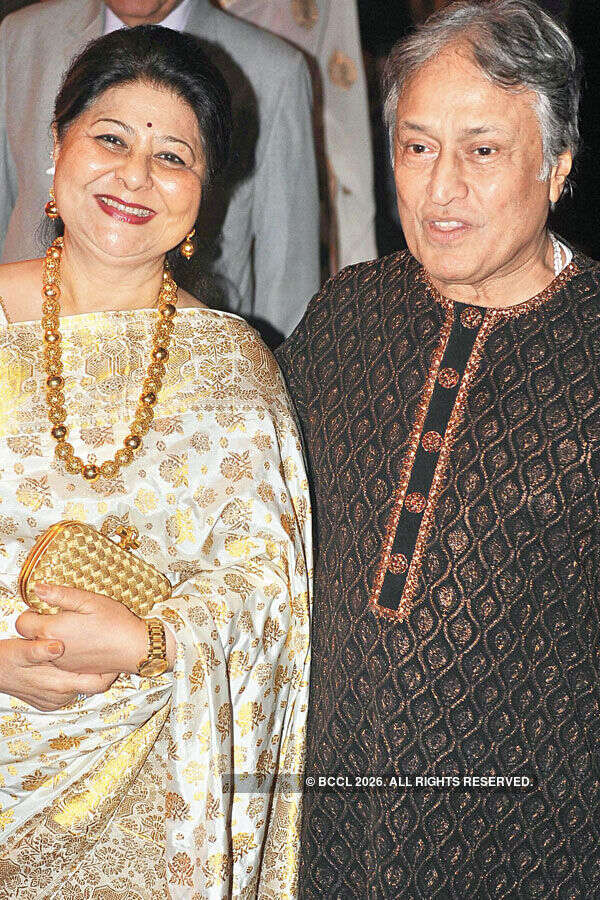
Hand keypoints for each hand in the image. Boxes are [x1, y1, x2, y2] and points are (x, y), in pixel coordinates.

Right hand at [0, 637, 117, 710]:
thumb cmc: (6, 659)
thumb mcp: (20, 650)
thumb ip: (38, 650)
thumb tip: (57, 646)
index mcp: (59, 685)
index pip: (97, 684)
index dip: (111, 672)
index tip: (118, 659)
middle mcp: (60, 697)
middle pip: (91, 685)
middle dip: (100, 670)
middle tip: (106, 653)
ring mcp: (54, 702)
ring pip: (80, 687)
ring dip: (85, 673)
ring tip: (90, 656)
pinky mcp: (49, 702)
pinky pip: (68, 690)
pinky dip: (72, 679)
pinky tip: (71, 665)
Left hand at [16, 584, 148, 675]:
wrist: (134, 648)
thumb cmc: (116, 623)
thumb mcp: (89, 600)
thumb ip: (60, 595)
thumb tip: (38, 588)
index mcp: (54, 630)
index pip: (22, 623)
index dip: (30, 613)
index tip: (44, 607)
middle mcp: (53, 650)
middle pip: (29, 638)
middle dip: (37, 627)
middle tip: (57, 616)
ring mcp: (62, 663)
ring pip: (43, 650)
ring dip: (49, 639)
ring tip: (71, 628)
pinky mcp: (73, 670)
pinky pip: (57, 660)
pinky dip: (61, 651)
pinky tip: (80, 641)